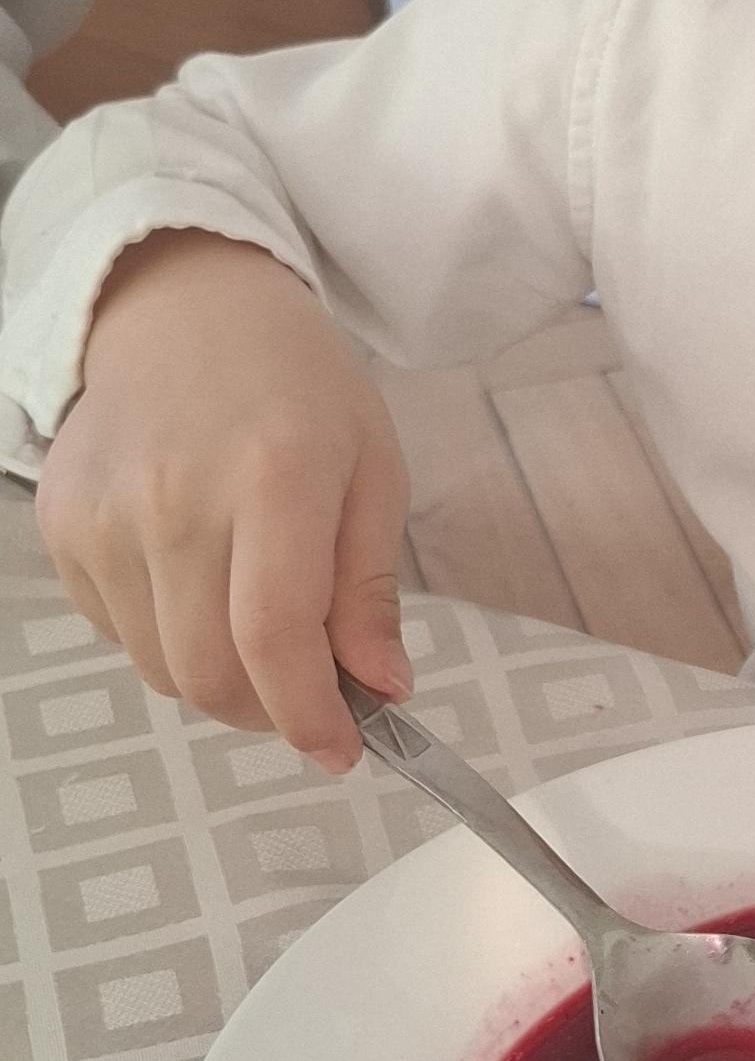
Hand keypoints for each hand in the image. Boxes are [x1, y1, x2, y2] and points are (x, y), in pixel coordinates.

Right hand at [37, 232, 410, 771]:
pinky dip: (167, 636)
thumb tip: (383, 690)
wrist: (186, 310)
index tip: (341, 750)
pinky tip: (198, 580)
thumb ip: (370, 589)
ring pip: (161, 668)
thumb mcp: (372, 471)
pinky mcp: (64, 526)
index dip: (308, 716)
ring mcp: (106, 515)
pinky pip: (118, 632)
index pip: (274, 638)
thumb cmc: (297, 387)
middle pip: (210, 673)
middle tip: (307, 693)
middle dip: (268, 711)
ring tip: (256, 621)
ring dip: (219, 677)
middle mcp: (174, 497)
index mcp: (273, 476)